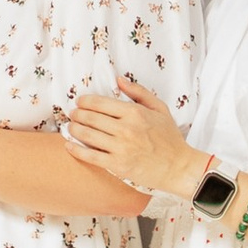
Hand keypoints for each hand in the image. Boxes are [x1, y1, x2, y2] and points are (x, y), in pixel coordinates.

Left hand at [63, 78, 206, 198]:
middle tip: (73, 114)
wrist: (178, 167)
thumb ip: (138, 92)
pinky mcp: (118, 165)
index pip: (100, 103)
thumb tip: (119, 80)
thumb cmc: (170, 138)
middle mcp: (125, 129)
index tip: (80, 102)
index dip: (85, 101)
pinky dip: (76, 149)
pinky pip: (90, 156)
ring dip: (74, 129)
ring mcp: (121, 148)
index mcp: (134, 113)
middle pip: (90, 118)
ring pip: (87, 135)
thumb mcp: (159, 108)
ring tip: (71, 126)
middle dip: (77, 114)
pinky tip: (69, 145)